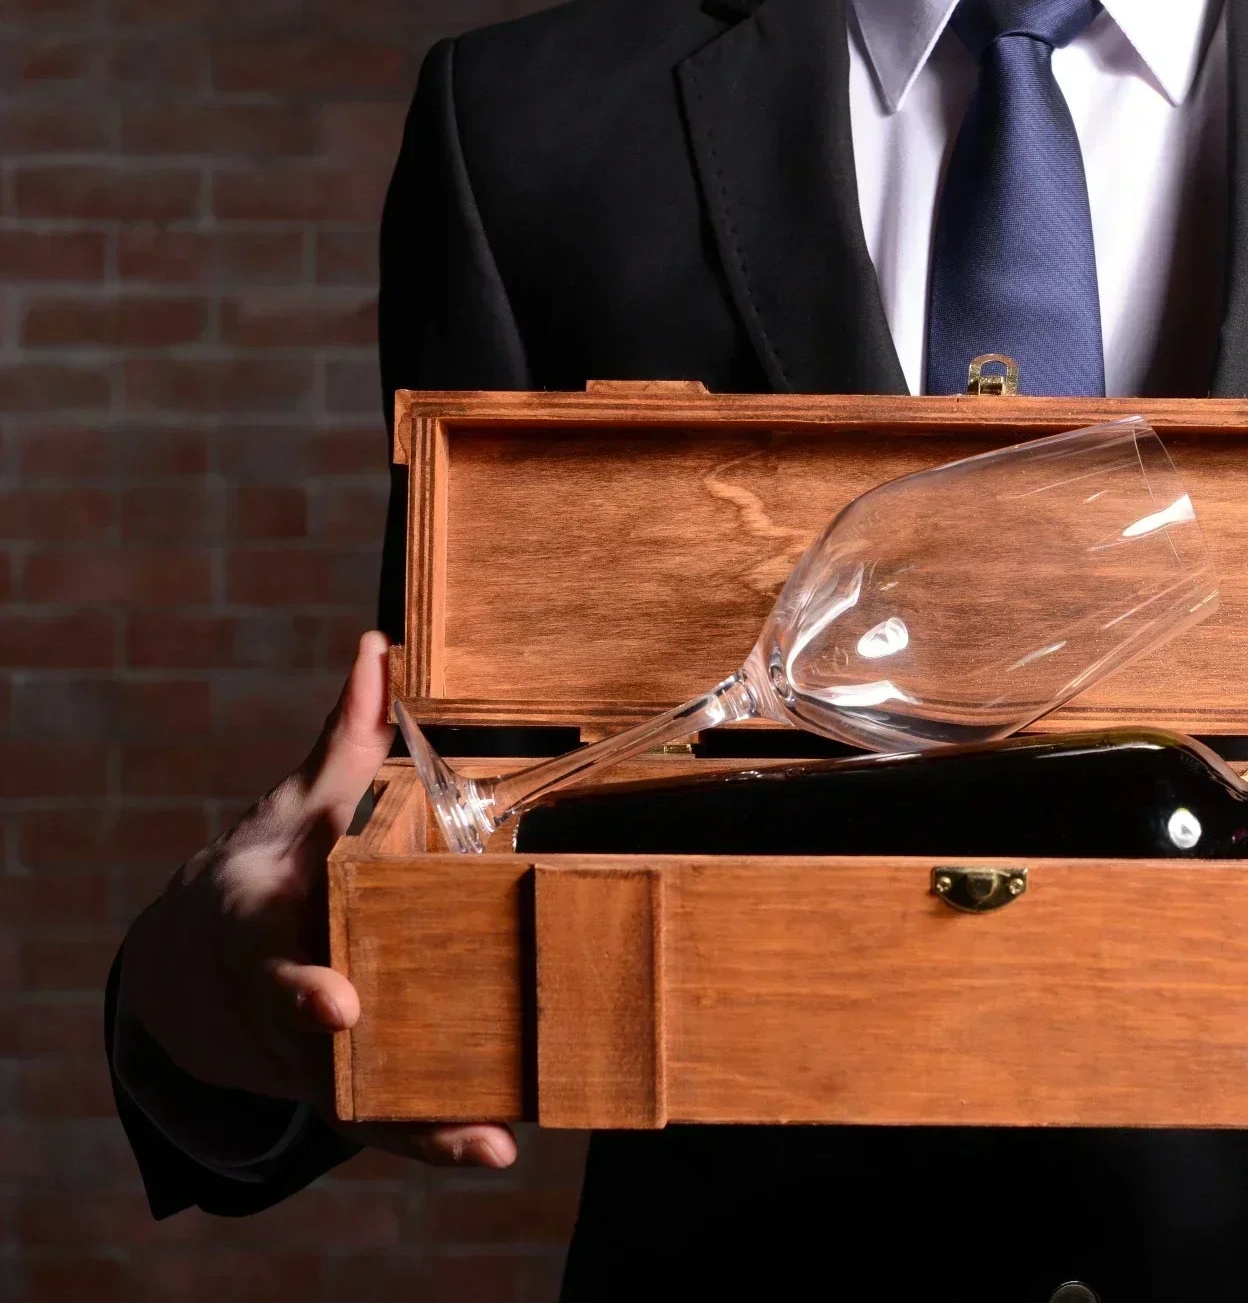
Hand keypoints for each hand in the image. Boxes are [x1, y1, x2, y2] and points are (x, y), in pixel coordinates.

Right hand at [119, 631, 517, 1169]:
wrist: (206, 961)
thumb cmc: (275, 862)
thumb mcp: (301, 797)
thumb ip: (347, 732)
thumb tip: (378, 644)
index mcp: (260, 921)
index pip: (270, 958)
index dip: (298, 983)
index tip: (337, 1001)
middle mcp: (275, 997)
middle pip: (311, 1042)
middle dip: (348, 1059)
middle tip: (389, 1062)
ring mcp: (304, 1051)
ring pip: (353, 1094)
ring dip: (416, 1120)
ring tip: (487, 1139)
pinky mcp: (338, 1083)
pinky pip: (384, 1117)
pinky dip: (433, 1138)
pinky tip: (497, 1145)